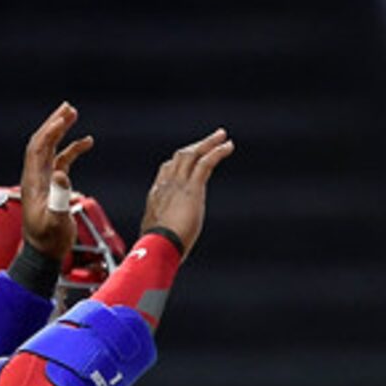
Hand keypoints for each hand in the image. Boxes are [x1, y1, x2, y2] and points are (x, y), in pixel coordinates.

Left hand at [20, 102, 93, 266]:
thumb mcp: (55, 221)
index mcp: (34, 181)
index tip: (63, 118)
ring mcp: (44, 180)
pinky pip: (62, 161)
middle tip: (67, 107)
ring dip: (61, 131)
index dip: (50, 131)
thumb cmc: (48, 241)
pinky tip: (86, 143)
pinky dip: (72, 150)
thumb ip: (59, 198)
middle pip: (42, 142)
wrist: (43, 253)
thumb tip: (62, 174)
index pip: (39, 148)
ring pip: (51, 148)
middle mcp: (36, 177)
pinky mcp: (53, 186)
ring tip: (73, 115)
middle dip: (53, 123)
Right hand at [141, 129, 236, 254]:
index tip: (191, 157)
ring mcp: (178, 184)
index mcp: (156, 195)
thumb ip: (163, 236)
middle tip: (211, 139)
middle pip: (180, 157)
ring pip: (193, 155)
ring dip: (208, 143)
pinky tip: (228, 146)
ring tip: (223, 136)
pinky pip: (205, 163)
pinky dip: (217, 152)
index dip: (179, 163)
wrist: (158, 245)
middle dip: (196, 146)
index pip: (166, 171)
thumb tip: (167, 248)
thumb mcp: (159, 239)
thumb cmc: (157, 249)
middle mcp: (165, 184)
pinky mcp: (192, 188)